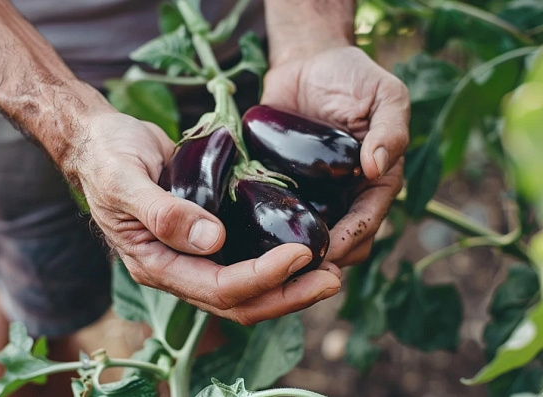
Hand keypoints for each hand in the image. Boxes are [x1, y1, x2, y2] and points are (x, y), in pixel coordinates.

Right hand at [73, 111, 340, 324]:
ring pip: (246, 289)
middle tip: (333, 277)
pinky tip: (302, 249)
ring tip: (329, 270)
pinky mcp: (205, 237)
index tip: (300, 254)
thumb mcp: (125, 179)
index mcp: (155, 264)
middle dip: (288, 294)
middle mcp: (177, 269)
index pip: (217, 287)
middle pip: (240, 301)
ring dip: (289, 285)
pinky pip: (243, 261)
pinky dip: (275, 262)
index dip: (262, 276)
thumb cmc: (108, 157)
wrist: (101, 144)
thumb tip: (212, 240)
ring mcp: (191, 256)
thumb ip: (163, 212)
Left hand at [262, 46, 409, 266]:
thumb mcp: (385, 95)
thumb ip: (391, 129)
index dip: (351, 239)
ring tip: (269, 263)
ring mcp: (315, 195)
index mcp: (377, 181)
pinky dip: (268, 231)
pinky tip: (248, 239)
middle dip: (323, 259)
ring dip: (293, 254)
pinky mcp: (284, 186)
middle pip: (341, 242)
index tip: (329, 253)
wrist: (308, 62)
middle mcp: (347, 195)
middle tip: (295, 267)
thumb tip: (377, 166)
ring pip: (308, 238)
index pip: (368, 221)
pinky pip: (278, 216)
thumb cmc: (353, 76)